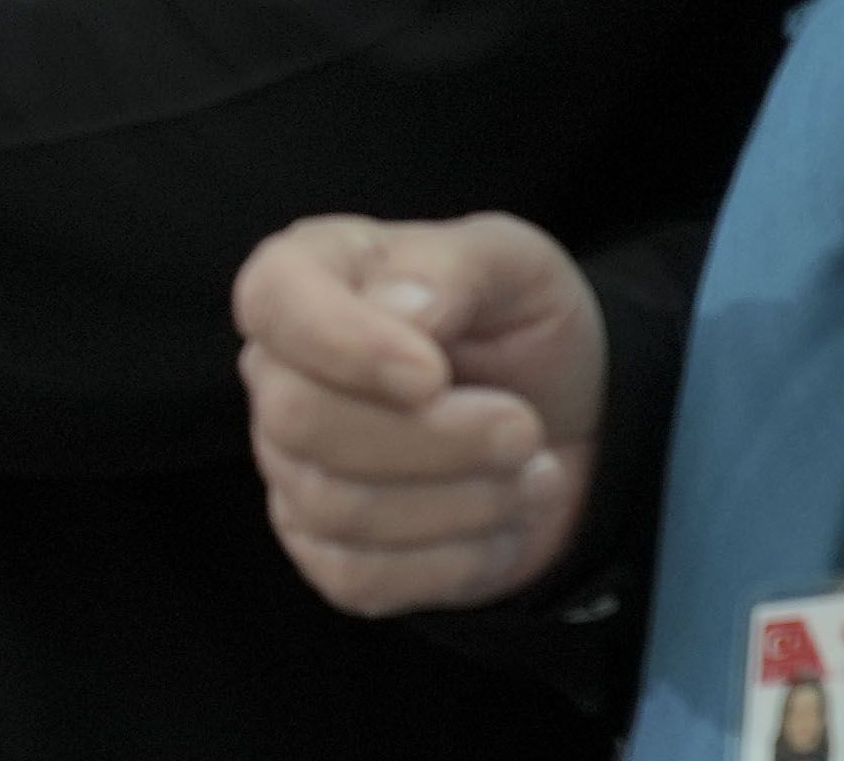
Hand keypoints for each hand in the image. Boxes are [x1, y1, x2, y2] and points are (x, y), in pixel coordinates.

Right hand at [233, 212, 601, 613]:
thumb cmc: (521, 328)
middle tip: (525, 427)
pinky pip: (362, 577)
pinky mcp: (323, 549)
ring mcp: (291, 466)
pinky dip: (456, 558)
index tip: (434, 374)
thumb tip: (402, 309)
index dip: (343, 343)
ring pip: (338, 505)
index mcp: (309, 277)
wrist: (570, 424)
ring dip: (464, 498)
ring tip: (533, 470)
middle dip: (434, 438)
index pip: (272, 301)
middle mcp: (278, 371)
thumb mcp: (514, 266)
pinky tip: (500, 520)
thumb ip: (453, 268)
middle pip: (300, 419)